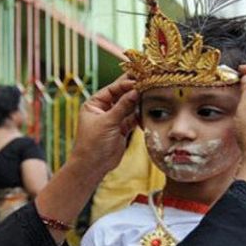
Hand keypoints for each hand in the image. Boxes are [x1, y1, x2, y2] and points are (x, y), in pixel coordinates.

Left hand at [34, 75, 138, 244]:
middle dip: (134, 89)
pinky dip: (140, 115)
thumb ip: (122, 106)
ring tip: (153, 92)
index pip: (112, 89)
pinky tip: (149, 109)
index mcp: (94, 104)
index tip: (140, 79)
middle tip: (149, 80)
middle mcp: (103, 109)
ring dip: (139, 101)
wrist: (92, 166)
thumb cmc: (93, 143)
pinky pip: (132, 118)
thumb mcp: (108, 122)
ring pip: (128, 106)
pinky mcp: (121, 129)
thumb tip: (135, 91)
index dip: (125, 83)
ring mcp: (113, 119)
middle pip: (121, 95)